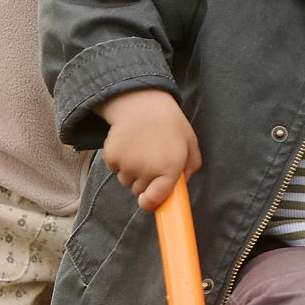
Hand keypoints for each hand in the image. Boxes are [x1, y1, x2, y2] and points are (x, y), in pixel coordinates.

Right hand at [99, 89, 201, 209]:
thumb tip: (183, 183)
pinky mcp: (112, 157)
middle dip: (144, 181)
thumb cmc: (168, 122)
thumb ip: (192, 164)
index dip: (151, 203)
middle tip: (149, 160)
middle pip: (139, 191)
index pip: (155, 199)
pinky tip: (127, 144)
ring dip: (130, 171)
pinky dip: (118, 161)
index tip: (148, 201)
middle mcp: (147, 170)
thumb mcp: (189, 141)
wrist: (140, 102)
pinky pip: (114, 169)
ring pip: (125, 180)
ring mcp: (128, 165)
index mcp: (169, 168)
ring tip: (139, 149)